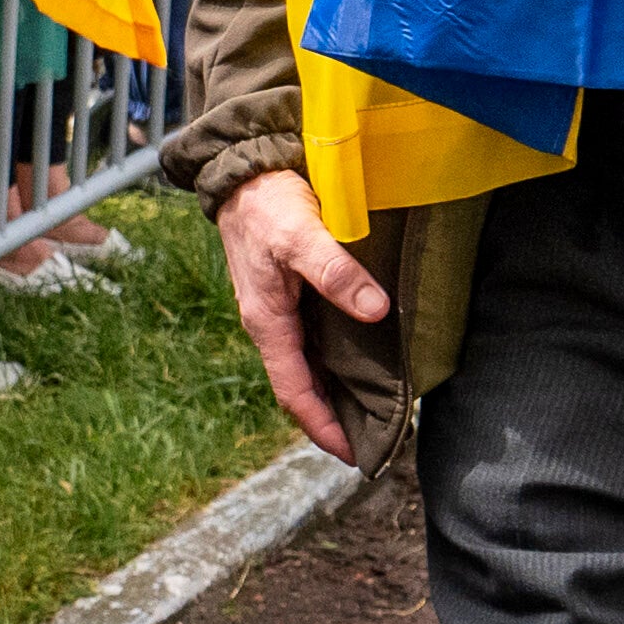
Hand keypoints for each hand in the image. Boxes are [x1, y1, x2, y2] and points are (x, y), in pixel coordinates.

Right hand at [213, 171, 390, 461]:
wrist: (243, 168)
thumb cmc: (267, 202)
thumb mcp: (300, 235)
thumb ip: (335, 272)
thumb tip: (376, 312)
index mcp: (267, 322)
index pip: (295, 392)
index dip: (323, 427)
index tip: (355, 456)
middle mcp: (272, 323)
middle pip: (304, 385)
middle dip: (336, 417)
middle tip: (379, 439)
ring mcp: (280, 308)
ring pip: (311, 364)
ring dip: (339, 389)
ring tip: (379, 409)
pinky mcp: (291, 290)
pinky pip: (315, 339)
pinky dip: (339, 359)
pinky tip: (366, 358)